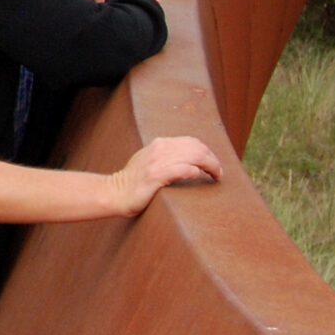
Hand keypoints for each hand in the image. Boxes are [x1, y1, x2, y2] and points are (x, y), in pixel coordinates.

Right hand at [108, 135, 222, 215]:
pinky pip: (181, 169)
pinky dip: (193, 171)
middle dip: (213, 160)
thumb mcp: (150, 160)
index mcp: (159, 144)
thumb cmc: (135, 181)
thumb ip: (167, 156)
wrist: (116, 193)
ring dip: (210, 166)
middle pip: (197, 148)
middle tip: (218, 174)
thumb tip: (191, 161)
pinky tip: (198, 176)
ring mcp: (157, 162)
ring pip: (194, 156)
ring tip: (216, 176)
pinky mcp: (155, 176)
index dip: (208, 152)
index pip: (192, 142)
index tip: (213, 165)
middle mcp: (159, 149)